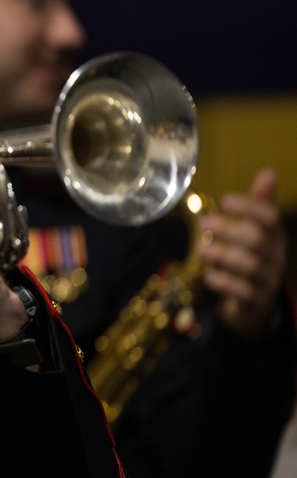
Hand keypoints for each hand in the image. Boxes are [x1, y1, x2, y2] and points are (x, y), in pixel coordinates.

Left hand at [199, 167, 287, 339]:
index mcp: (275, 236)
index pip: (270, 218)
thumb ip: (258, 205)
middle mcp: (275, 257)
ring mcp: (267, 280)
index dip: (250, 207)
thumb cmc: (250, 260)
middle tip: (204, 222)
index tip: (225, 200)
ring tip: (202, 249)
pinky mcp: (255, 301)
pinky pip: (243, 291)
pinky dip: (225, 282)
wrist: (253, 306)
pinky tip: (209, 276)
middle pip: (258, 239)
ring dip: (223, 254)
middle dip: (230, 229)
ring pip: (250, 265)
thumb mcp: (256, 232)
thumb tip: (269, 172)